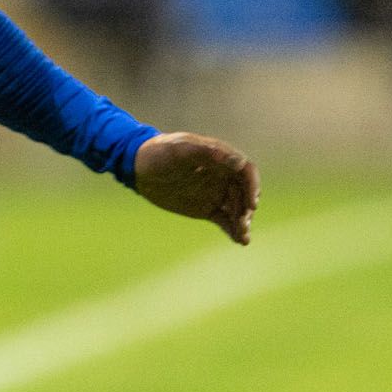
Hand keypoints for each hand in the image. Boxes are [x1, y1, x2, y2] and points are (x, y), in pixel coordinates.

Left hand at [133, 132, 259, 244]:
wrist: (139, 168)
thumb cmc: (159, 152)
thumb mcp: (179, 149)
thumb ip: (206, 153)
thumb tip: (238, 160)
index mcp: (222, 158)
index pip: (246, 172)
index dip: (252, 186)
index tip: (251, 203)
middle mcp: (224, 176)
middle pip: (244, 193)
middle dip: (246, 208)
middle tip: (242, 222)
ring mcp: (217, 193)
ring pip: (237, 209)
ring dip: (243, 222)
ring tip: (242, 236)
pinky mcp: (208, 209)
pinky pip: (226, 220)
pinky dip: (233, 230)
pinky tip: (240, 241)